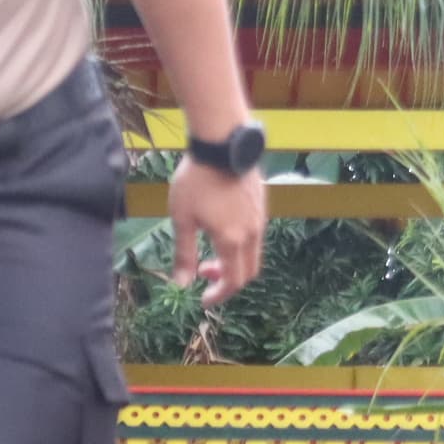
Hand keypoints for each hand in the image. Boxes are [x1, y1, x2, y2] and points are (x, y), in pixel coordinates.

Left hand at [168, 160, 265, 303]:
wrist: (222, 143)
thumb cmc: (196, 180)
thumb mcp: (182, 219)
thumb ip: (184, 253)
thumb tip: (182, 283)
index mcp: (232, 240)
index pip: (232, 281)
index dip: (219, 295)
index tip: (203, 300)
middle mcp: (253, 232)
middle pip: (247, 271)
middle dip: (225, 281)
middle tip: (203, 274)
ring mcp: (260, 217)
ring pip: (253, 253)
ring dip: (232, 261)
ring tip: (208, 250)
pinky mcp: (261, 204)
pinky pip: (255, 236)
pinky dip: (239, 245)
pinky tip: (219, 230)